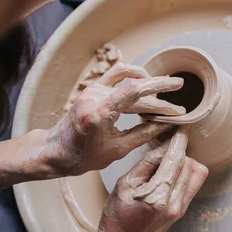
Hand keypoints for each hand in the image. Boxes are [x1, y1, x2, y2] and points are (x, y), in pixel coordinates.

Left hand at [40, 63, 186, 175]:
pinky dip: (134, 78)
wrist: (54, 151)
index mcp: (98, 113)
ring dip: (148, 86)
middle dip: (159, 100)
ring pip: (128, 79)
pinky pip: (117, 75)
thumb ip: (144, 135)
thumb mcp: (117, 150)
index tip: (177, 93)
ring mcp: (92, 89)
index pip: (135, 91)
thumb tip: (166, 126)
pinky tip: (146, 84)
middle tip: (177, 108)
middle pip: (135, 89)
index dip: (159, 89)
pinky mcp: (92, 88)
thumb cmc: (82, 157)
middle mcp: (94, 96)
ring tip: (163, 95)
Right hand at [89, 127, 207, 231]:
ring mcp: (181, 209)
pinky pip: (193, 184)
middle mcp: (174, 204)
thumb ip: (147, 163)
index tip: (181, 128)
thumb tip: (165, 145)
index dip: (179, 141)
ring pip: (196, 173)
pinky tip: (170, 172)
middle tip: (165, 146)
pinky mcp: (182, 211)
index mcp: (158, 196)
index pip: (175, 160)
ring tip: (166, 161)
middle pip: (189, 164)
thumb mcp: (124, 184)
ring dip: (184, 162)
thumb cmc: (117, 216)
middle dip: (179, 151)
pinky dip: (185, 173)